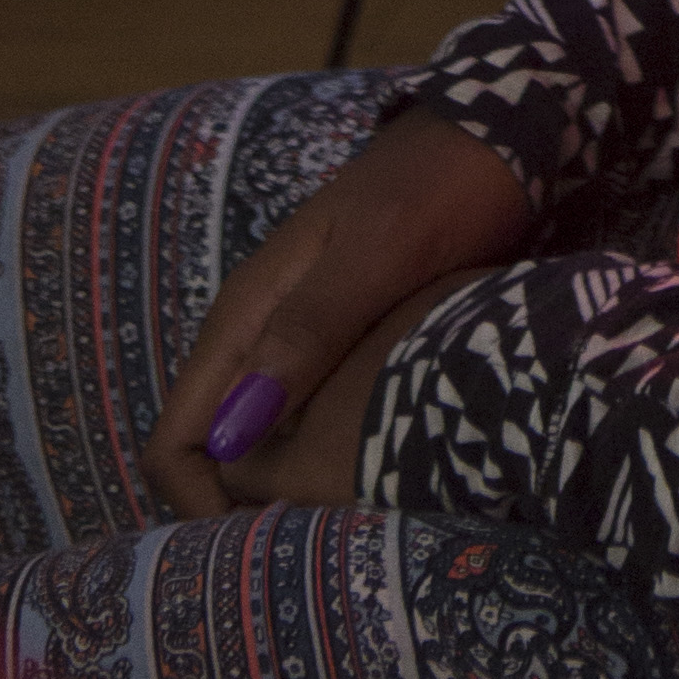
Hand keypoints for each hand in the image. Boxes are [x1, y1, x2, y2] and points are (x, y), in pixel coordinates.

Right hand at [144, 110, 532, 523]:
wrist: (502, 130)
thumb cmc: (443, 185)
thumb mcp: (378, 254)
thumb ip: (307, 333)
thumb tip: (231, 438)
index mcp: (248, 310)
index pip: (175, 435)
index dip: (196, 501)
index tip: (251, 544)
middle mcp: (260, 327)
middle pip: (208, 445)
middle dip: (233, 506)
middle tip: (299, 549)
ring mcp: (301, 331)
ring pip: (254, 434)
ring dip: (273, 487)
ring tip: (331, 528)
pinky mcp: (344, 335)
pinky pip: (301, 413)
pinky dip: (312, 456)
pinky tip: (361, 479)